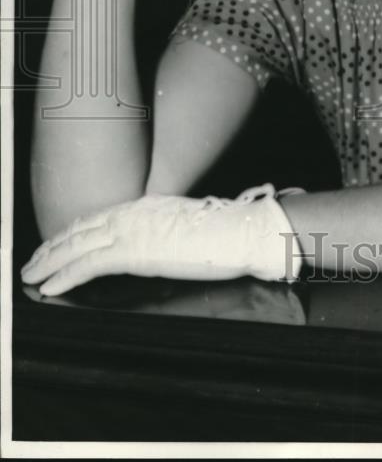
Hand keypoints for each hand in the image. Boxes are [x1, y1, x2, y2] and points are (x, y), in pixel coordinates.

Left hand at [20, 185, 302, 295]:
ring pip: (78, 245)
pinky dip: (65, 276)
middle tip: (31, 263)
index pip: (98, 216)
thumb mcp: (185, 227)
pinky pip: (89, 264)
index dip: (72, 232)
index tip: (54, 244)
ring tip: (32, 276)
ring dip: (50, 262)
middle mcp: (134, 211)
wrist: (241, 232)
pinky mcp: (135, 251)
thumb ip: (161, 232)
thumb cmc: (224, 234)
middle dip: (52, 247)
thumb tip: (151, 245)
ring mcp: (133, 229)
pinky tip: (50, 287)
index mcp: (146, 204)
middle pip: (82, 228)